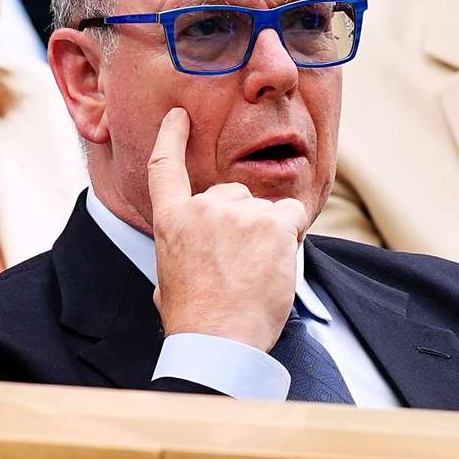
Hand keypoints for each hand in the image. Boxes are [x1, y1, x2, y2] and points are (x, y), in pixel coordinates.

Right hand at [146, 108, 302, 352]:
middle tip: (241, 264)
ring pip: (265, 208)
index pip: (165, 167)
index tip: (178, 118)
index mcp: (170, 220)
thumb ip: (178, 255)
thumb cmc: (194, 320)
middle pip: (232, 193)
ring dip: (268, 234)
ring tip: (256, 273)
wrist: (219, 340)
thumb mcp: (167, 280)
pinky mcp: (272, 223)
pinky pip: (292, 216)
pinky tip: (279, 263)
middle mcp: (202, 208)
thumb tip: (179, 267)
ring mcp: (239, 213)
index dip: (171, 137)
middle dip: (242, 221)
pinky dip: (293, 235)